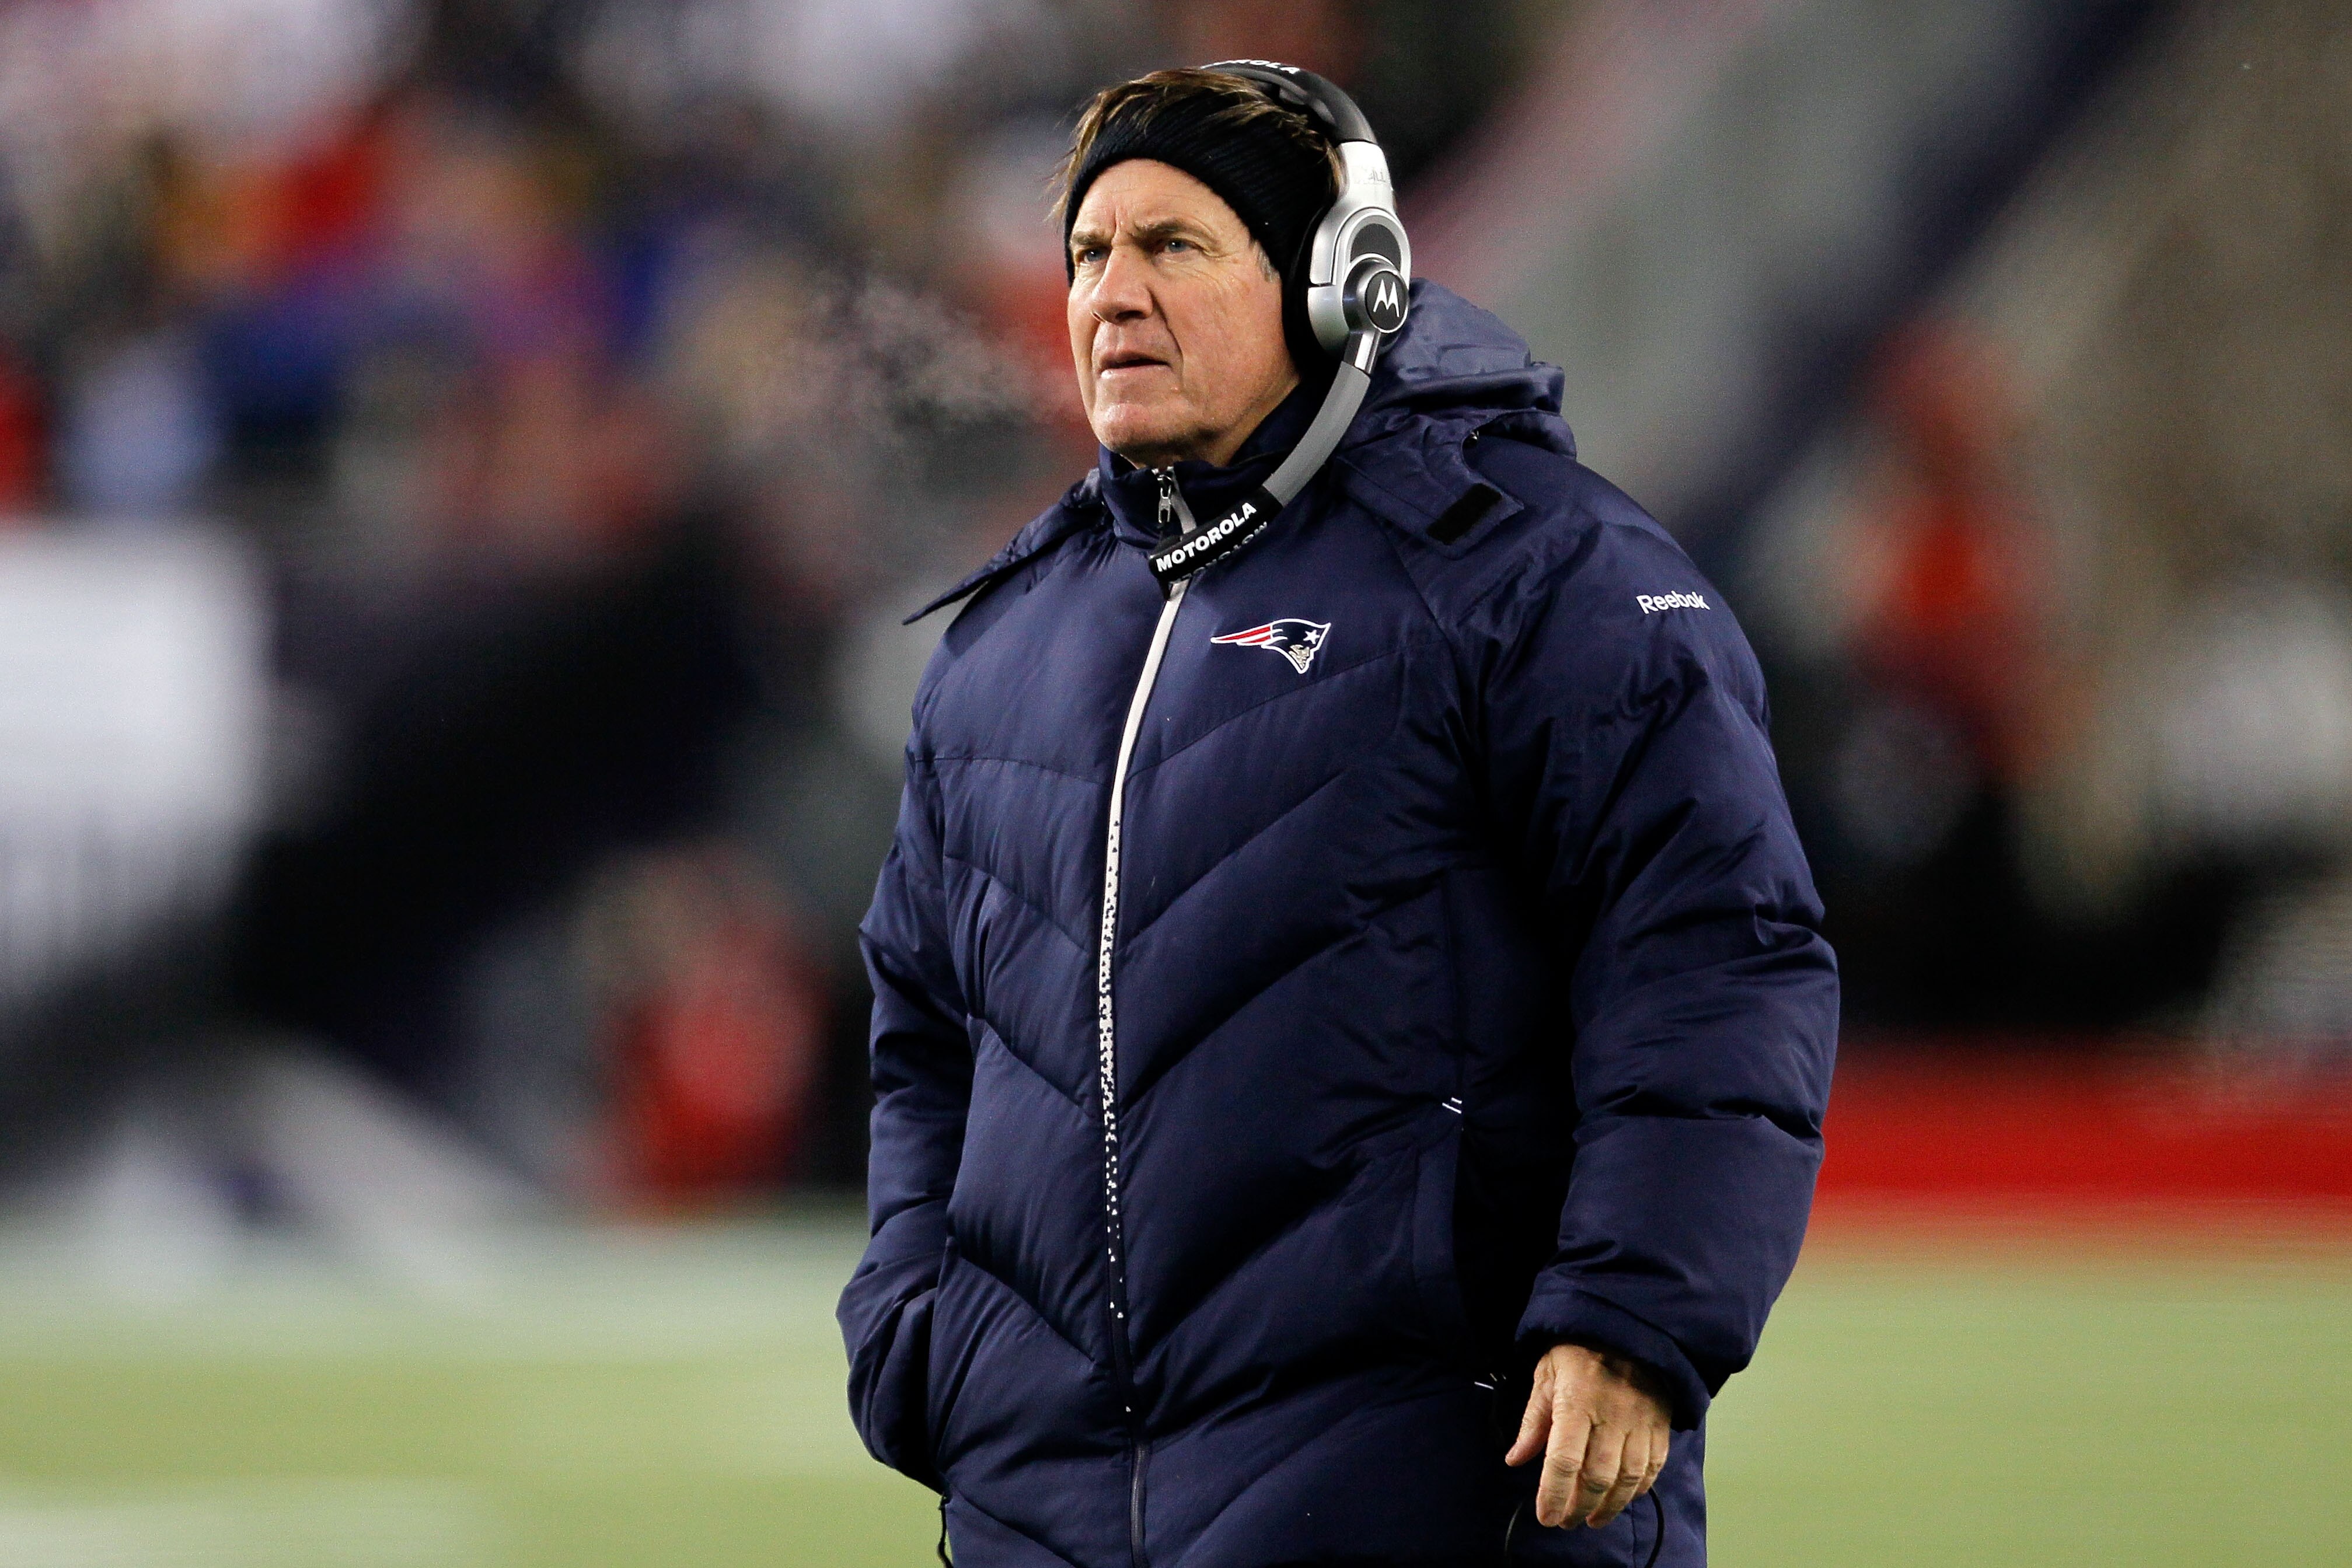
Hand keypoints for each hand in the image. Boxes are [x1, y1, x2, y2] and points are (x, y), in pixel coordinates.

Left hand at [1504, 1341, 1672, 1529]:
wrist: (1628, 1326)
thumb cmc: (1579, 1350)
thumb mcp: (1547, 1374)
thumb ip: (1533, 1420)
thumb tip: (1515, 1460)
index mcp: (1576, 1402)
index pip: (1563, 1460)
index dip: (1553, 1494)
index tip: (1545, 1517)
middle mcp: (1611, 1415)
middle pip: (1596, 1477)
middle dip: (1578, 1506)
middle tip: (1565, 1521)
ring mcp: (1640, 1422)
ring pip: (1627, 1478)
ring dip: (1609, 1506)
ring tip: (1592, 1519)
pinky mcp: (1660, 1425)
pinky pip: (1652, 1467)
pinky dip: (1637, 1489)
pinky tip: (1621, 1498)